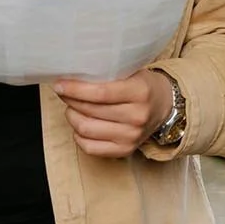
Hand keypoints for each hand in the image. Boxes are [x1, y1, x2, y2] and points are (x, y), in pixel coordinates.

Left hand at [54, 69, 174, 157]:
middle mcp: (137, 117)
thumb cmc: (143, 86)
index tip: (60, 84)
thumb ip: (108, 74)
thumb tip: (72, 76)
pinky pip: (90, 147)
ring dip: (72, 116)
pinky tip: (80, 124)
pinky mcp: (125, 151)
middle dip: (70, 100)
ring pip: (86, 129)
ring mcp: (131, 137)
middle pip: (90, 111)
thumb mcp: (132, 72)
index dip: (75, 89)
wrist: (164, 106)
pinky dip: (78, 135)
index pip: (100, 93)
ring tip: (71, 107)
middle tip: (63, 92)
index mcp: (140, 92)